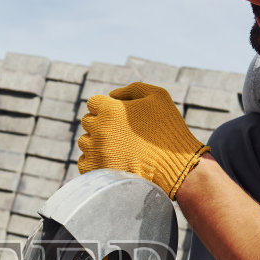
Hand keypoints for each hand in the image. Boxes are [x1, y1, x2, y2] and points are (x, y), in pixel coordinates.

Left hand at [77, 82, 208, 198]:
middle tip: (120, 134)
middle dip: (101, 125)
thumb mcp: (158, 96)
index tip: (118, 117)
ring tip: (117, 149)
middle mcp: (99, 129)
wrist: (175, 165)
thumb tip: (112, 95)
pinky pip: (84, 162)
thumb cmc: (168, 130)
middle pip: (88, 122)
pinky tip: (110, 161)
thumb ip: (133, 89)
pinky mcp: (96, 170)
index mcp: (110, 109)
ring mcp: (96, 151)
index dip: (106, 108)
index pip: (93, 103)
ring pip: (85, 142)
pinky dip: (94, 161)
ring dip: (96, 143)